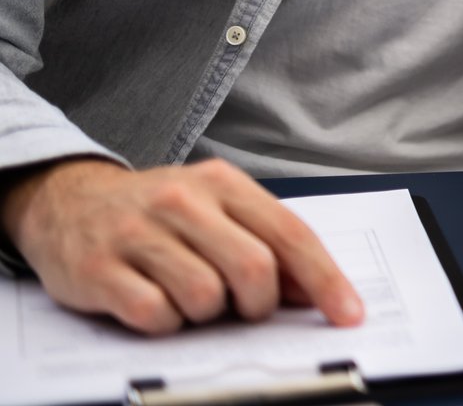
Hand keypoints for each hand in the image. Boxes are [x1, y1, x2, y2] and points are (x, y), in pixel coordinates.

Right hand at [1, 156, 363, 333]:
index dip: (325, 280)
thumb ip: (264, 242)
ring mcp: (139, 234)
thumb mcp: (216, 209)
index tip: (348, 314)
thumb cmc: (157, 212)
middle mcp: (183, 202)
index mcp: (223, 184)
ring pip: (206, 297)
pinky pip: (155, 315)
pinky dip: (165, 324)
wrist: (67, 200)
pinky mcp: (100, 270)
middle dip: (260, 304)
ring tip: (189, 298)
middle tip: (245, 309)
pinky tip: (155, 306)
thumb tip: (312, 292)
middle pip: (254, 269)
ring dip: (207, 315)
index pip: (291, 235)